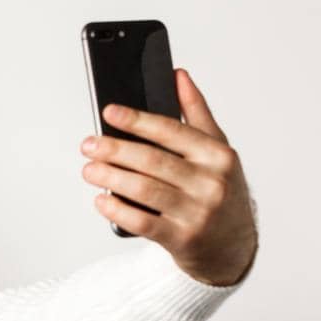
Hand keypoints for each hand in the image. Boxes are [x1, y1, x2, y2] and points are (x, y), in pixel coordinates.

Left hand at [80, 68, 258, 286]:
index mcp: (218, 155)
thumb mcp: (217, 150)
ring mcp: (197, 213)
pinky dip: (118, 210)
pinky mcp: (182, 239)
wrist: (232, 245)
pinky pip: (142, 223)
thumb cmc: (220, 190)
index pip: (172, 131)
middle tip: (88, 144)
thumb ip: (197, 113)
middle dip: (115, 150)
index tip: (109, 112)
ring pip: (145, 190)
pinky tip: (101, 199)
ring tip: (88, 169)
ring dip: (111, 178)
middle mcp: (211, 183)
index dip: (138, 120)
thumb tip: (178, 75)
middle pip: (153, 161)